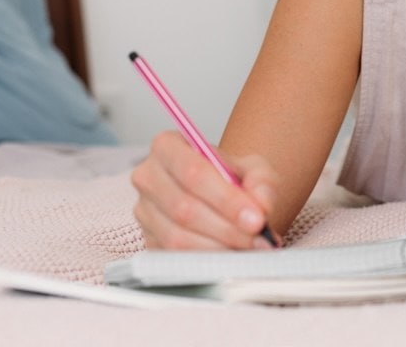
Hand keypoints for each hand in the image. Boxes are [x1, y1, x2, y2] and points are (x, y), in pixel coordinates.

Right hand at [131, 130, 280, 249]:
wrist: (222, 196)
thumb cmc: (232, 177)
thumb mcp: (254, 168)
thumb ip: (262, 183)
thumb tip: (260, 208)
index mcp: (168, 146)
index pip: (193, 172)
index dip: (226, 199)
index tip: (256, 218)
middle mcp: (148, 177)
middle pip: (184, 208)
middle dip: (227, 227)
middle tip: (258, 236)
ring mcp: (144, 212)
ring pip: (178, 237)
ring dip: (220, 247)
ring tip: (251, 247)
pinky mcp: (147, 240)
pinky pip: (175, 256)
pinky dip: (208, 260)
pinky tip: (232, 255)